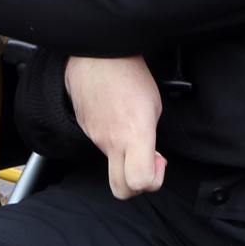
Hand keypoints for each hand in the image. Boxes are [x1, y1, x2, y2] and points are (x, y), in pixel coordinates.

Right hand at [64, 55, 166, 199]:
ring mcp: (95, 136)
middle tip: (145, 165)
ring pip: (111, 164)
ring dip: (124, 157)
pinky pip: (100, 144)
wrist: (97, 56)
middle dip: (135, 187)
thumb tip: (149, 156)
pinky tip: (116, 119)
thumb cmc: (129, 74)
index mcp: (134, 134)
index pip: (140, 182)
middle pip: (121, 189)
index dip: (154, 180)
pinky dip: (111, 140)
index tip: (159, 161)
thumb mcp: (154, 106)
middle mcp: (111, 140)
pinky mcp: (85, 129)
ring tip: (130, 130)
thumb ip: (151, 138)